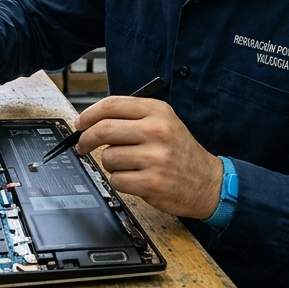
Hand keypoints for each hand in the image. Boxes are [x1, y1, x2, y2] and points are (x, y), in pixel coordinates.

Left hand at [74, 96, 223, 218]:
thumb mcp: (164, 123)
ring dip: (111, 164)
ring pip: (108, 158)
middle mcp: (157, 131)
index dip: (89, 114)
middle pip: (104, 130)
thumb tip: (92, 121)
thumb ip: (132, 117)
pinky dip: (121, 181)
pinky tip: (136, 179)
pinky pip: (117, 180)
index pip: (112, 105)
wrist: (208, 182)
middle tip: (83, 145)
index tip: (80, 123)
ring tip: (129, 165)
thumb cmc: (180, 152)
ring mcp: (155, 158)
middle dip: (86, 139)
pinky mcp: (151, 183)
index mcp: (158, 111)